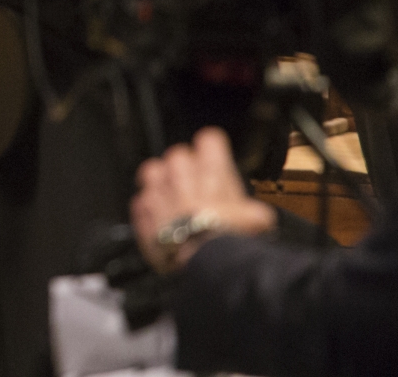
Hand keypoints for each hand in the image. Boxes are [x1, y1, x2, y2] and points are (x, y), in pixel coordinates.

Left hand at [130, 126, 277, 273]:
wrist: (204, 258)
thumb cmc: (230, 237)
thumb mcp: (257, 221)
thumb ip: (254, 212)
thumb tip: (258, 218)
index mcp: (211, 171)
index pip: (209, 140)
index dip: (211, 147)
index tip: (212, 154)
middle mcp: (181, 174)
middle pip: (177, 154)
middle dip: (184, 166)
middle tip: (193, 184)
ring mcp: (158, 190)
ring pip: (152, 171)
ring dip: (159, 181)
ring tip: (169, 196)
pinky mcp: (143, 211)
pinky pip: (139, 202)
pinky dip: (147, 209)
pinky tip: (158, 220)